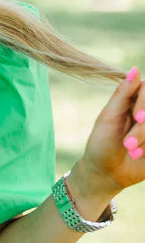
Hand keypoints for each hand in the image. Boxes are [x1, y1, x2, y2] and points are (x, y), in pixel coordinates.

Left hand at [79, 66, 144, 195]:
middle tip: (128, 144)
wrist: (105, 174)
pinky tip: (139, 156)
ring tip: (131, 152)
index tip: (138, 118)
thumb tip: (136, 68)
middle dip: (143, 129)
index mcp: (134, 100)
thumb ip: (123, 93)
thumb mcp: (108, 117)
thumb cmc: (101, 142)